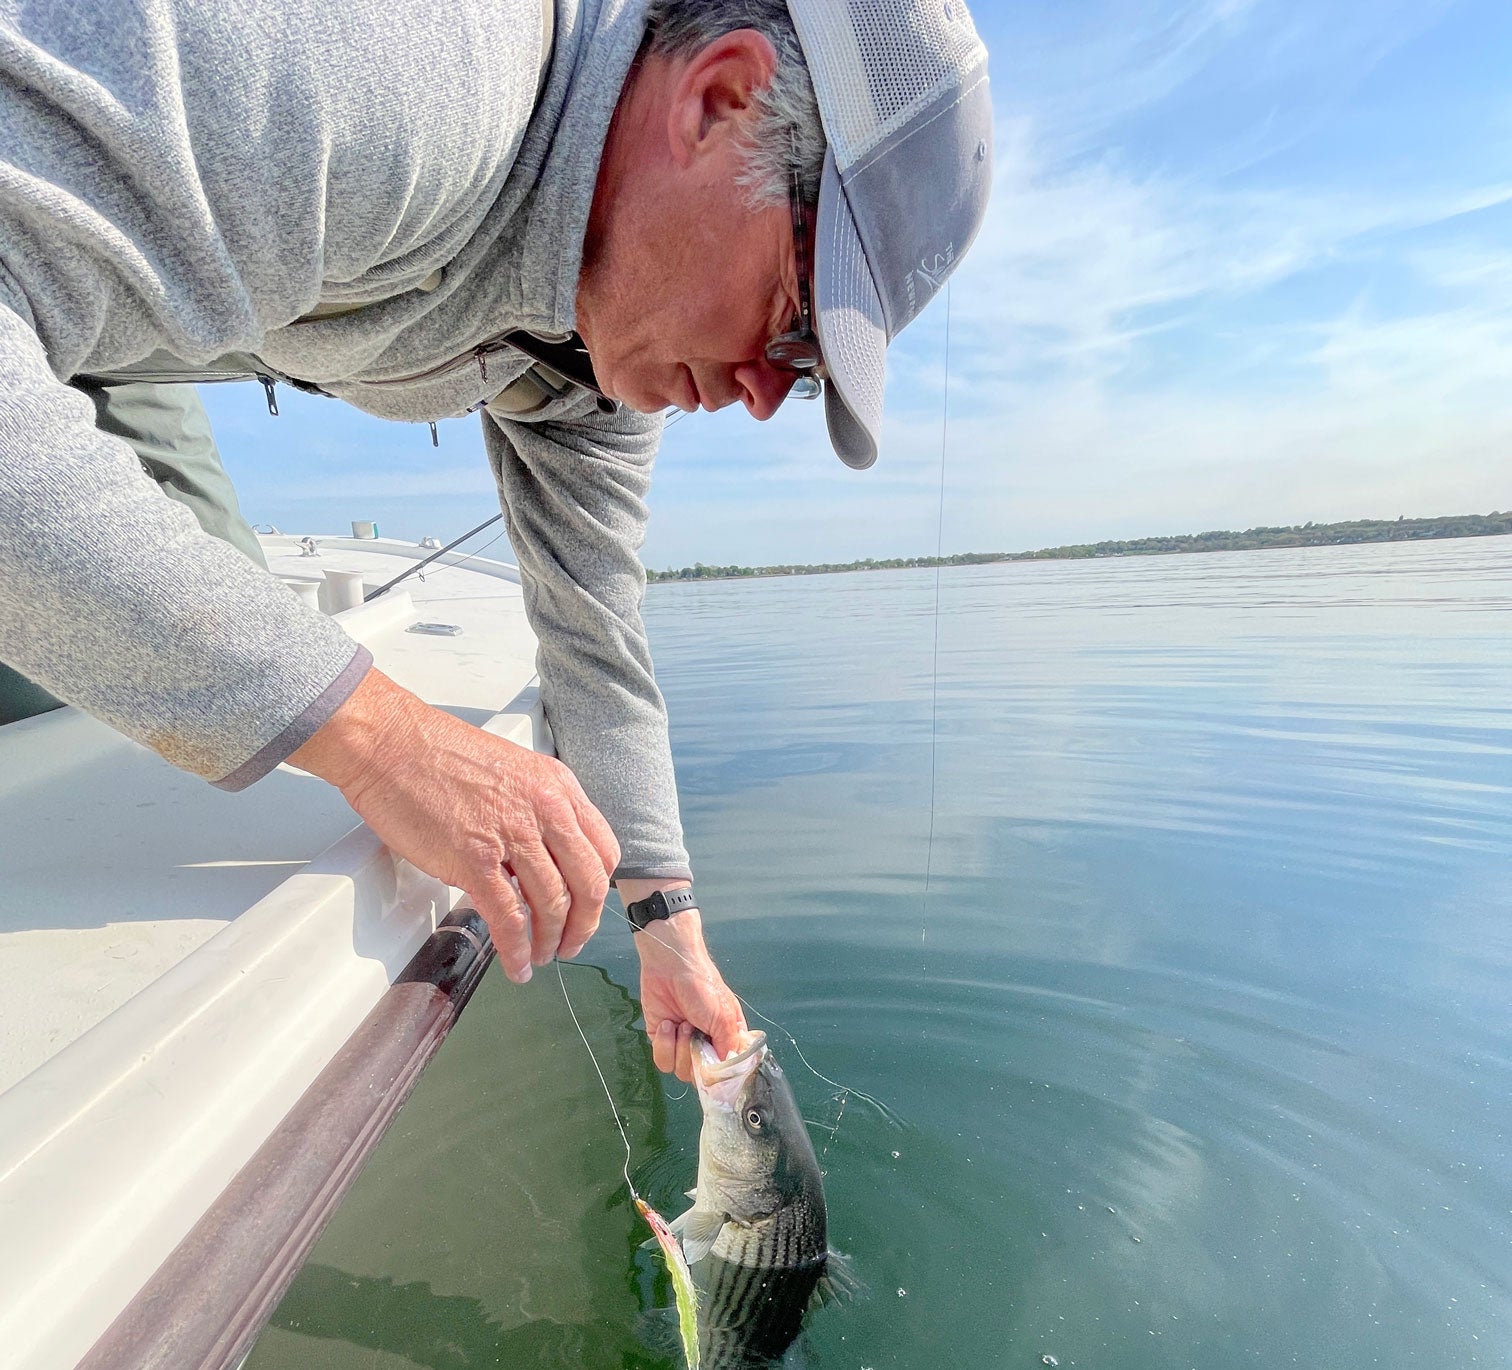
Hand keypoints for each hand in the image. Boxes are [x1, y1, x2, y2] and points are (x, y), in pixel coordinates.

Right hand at [290, 667, 619, 981]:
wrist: (389, 743)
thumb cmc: (436, 753)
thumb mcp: (511, 770)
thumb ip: (534, 810)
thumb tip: (537, 857)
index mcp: (557, 786)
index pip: (603, 850)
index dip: (599, 890)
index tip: (588, 909)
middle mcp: (544, 809)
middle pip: (588, 884)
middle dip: (583, 925)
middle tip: (570, 945)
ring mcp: (511, 835)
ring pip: (552, 905)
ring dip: (549, 942)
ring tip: (540, 957)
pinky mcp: (474, 860)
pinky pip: (509, 917)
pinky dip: (516, 949)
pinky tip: (516, 964)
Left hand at [627, 895, 745, 1080]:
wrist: (670, 967)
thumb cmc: (703, 987)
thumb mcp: (724, 1017)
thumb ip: (728, 1048)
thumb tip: (725, 1074)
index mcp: (727, 1039)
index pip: (727, 1071)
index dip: (721, 1076)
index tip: (715, 1072)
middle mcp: (705, 1045)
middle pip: (702, 1077)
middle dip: (696, 1058)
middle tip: (695, 1034)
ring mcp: (683, 1045)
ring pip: (681, 1072)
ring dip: (680, 1048)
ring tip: (681, 1024)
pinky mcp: (662, 1041)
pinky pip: (662, 1062)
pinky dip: (664, 1045)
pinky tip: (667, 1024)